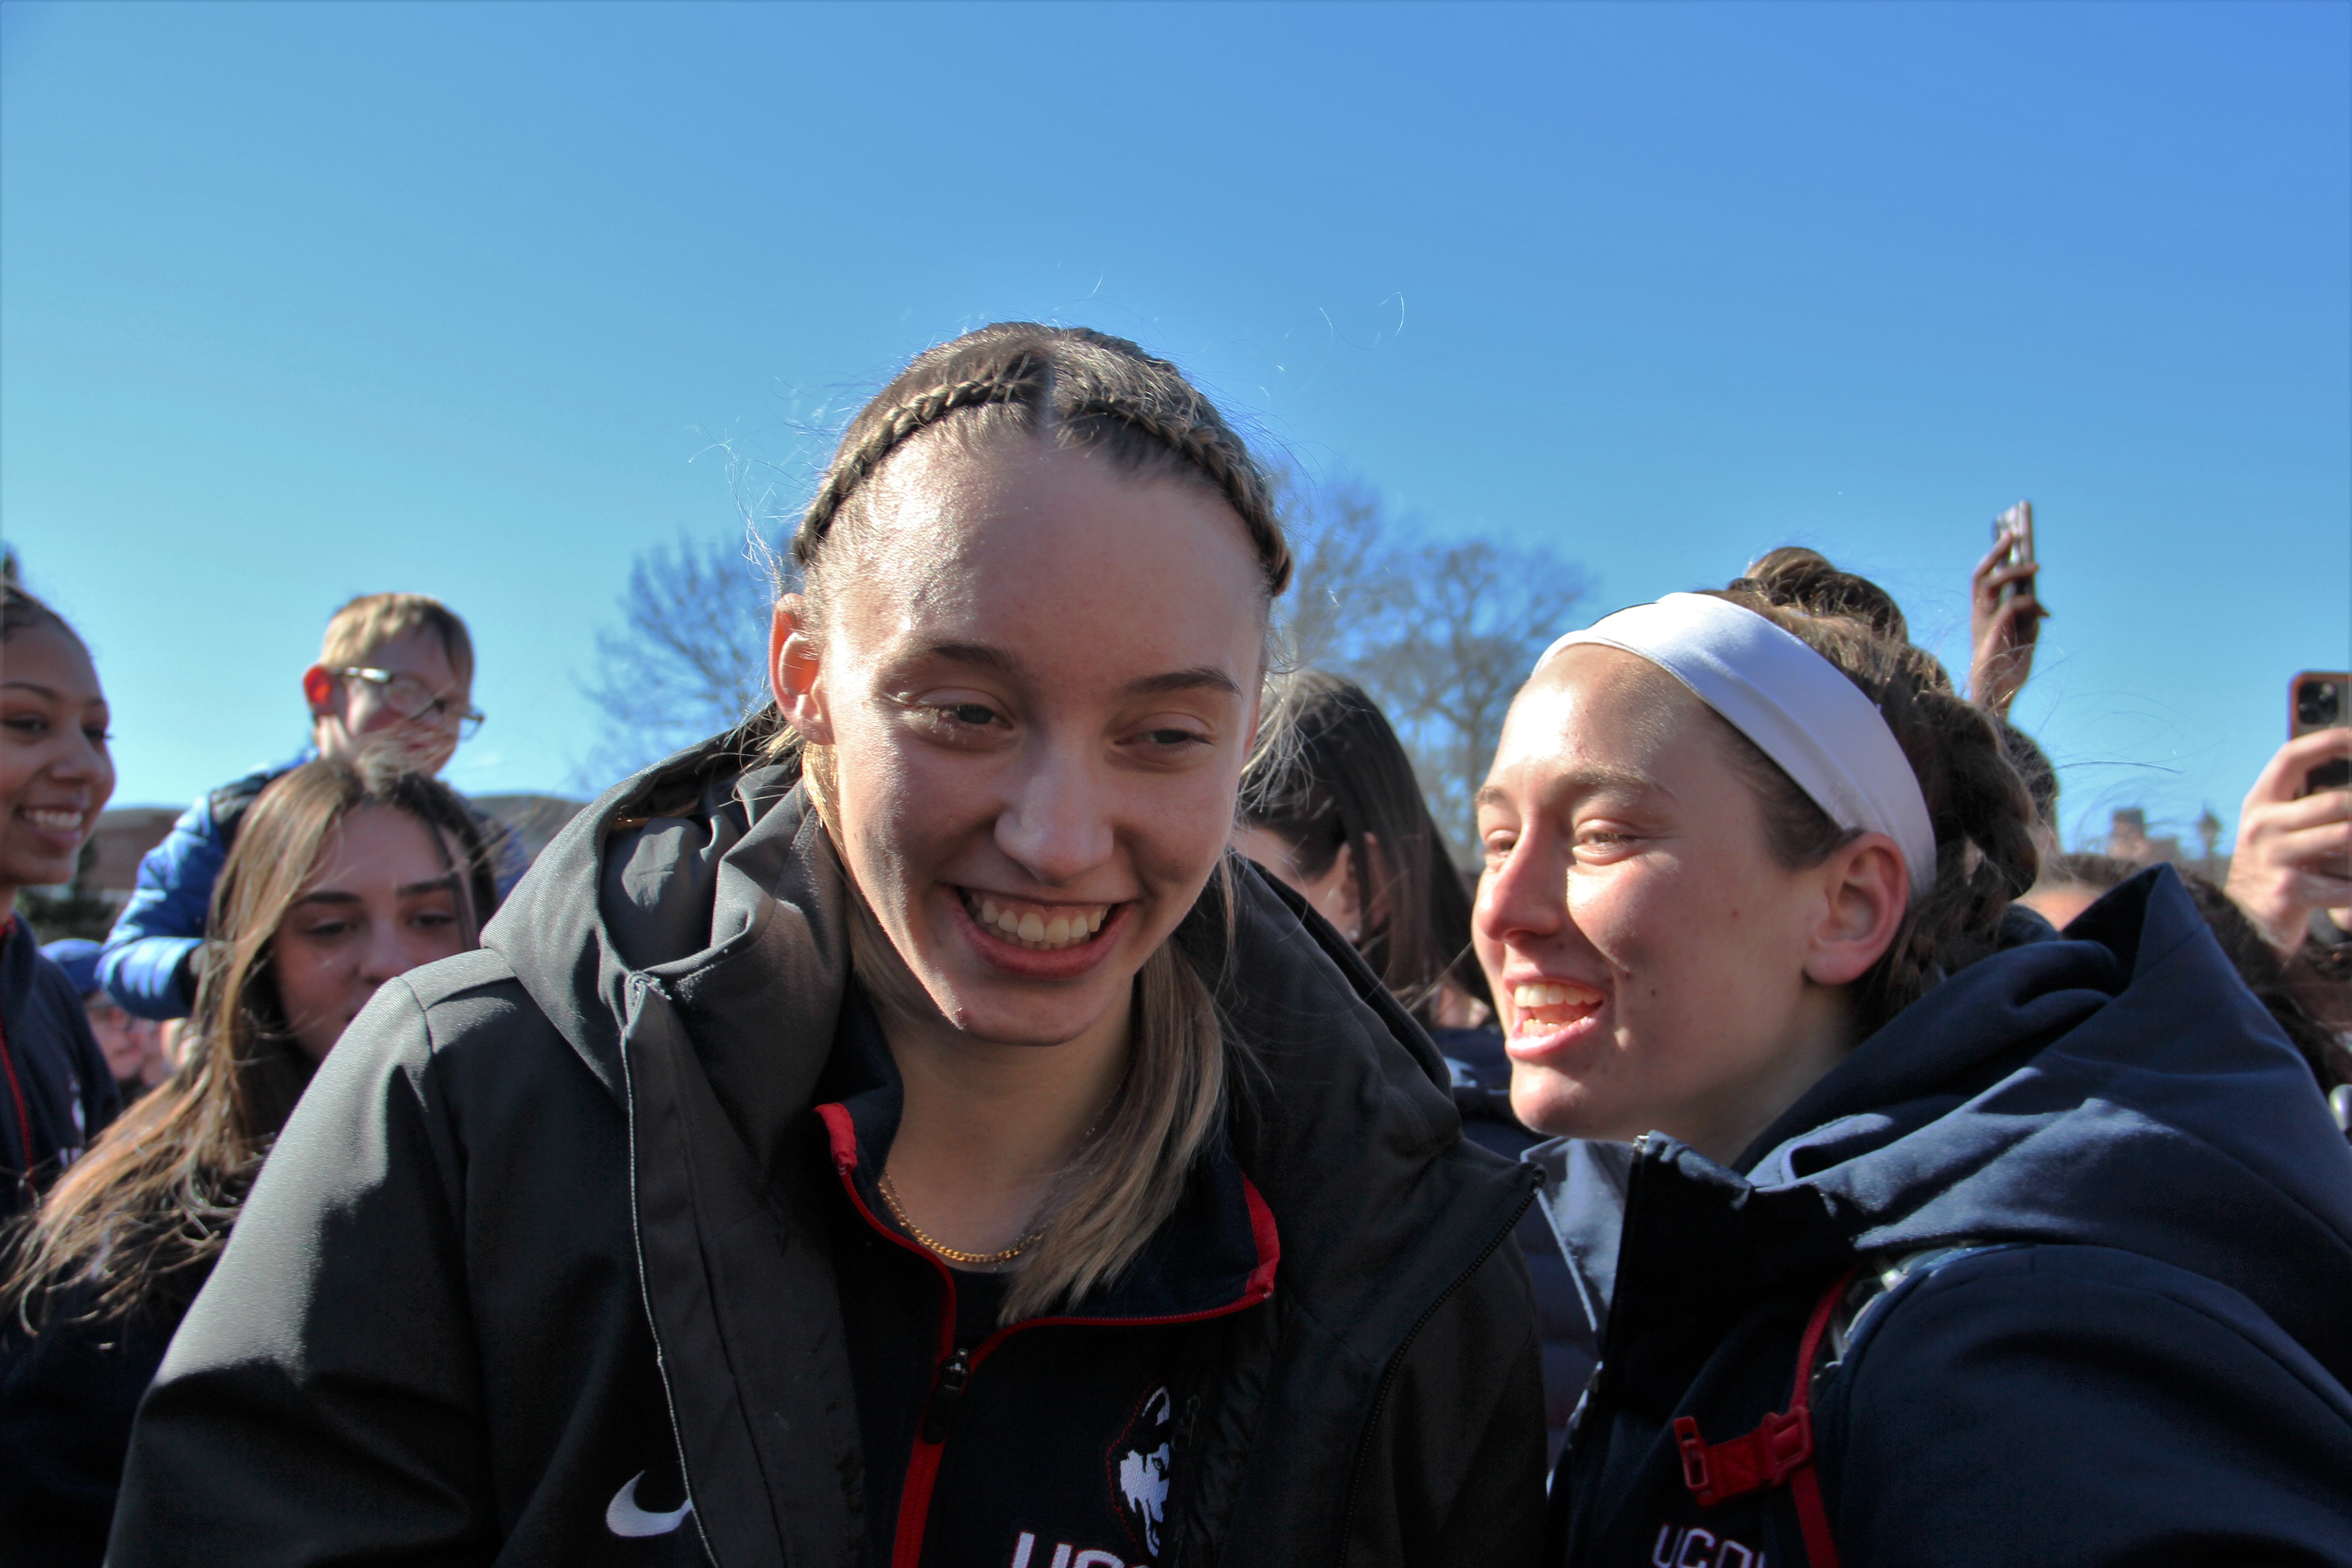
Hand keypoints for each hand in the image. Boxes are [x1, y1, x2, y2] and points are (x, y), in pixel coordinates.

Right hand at [1968, 536, 2045, 718]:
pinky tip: (2044, 610)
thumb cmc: (2008, 672)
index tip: (2007, 533)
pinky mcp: (1989, 636)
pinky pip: (2008, 607)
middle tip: (2015, 532)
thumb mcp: (2023, 639)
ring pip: (1989, 584)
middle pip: (1980, 575)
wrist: (1996, 701)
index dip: (1993, 555)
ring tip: (2035, 565)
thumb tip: (2037, 599)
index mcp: (1983, 615)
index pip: (1983, 578)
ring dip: (2012, 570)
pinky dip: (2027, 602)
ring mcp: (1981, 625)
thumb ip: (2027, 618)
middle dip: (1997, 551)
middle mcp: (1978, 616)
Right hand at [2224, 728, 2351, 951]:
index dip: (2327, 740)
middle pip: (2335, 802)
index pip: (2290, 757)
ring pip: (2346, 838)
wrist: (2244, 919)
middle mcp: (2261, 826)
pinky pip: (2346, 885)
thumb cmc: (2275, 865)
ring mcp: (2273, 858)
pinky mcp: (2289, 891)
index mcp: (2259, 803)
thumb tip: (2348, 789)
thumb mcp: (2276, 827)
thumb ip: (2302, 802)